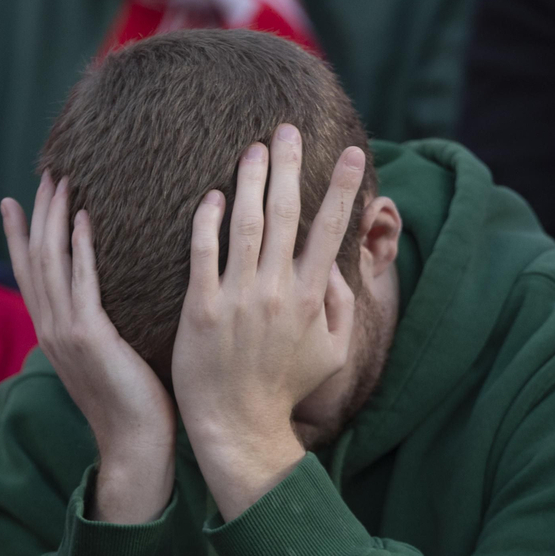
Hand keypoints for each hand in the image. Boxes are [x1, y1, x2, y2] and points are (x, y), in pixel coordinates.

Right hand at [2, 175, 175, 523]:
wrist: (135, 446)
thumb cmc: (133, 404)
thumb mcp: (109, 358)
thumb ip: (100, 328)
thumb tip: (107, 304)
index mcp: (52, 333)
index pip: (29, 273)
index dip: (20, 234)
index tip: (17, 199)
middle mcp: (50, 328)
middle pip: (35, 258)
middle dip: (38, 213)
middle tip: (47, 172)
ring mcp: (65, 333)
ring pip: (51, 263)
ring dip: (54, 218)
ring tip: (62, 181)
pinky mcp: (89, 338)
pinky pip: (80, 283)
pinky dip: (78, 248)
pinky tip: (83, 218)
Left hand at [171, 124, 364, 520]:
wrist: (238, 428)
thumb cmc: (285, 390)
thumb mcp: (333, 354)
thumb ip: (343, 307)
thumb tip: (338, 266)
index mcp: (312, 299)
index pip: (331, 231)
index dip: (343, 188)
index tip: (353, 152)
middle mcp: (277, 292)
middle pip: (287, 214)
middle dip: (290, 166)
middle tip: (288, 127)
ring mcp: (238, 299)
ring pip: (246, 225)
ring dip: (251, 181)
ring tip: (253, 147)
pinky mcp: (201, 310)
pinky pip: (203, 254)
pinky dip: (207, 221)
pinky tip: (211, 194)